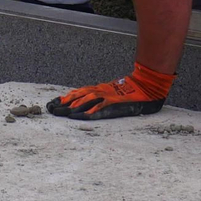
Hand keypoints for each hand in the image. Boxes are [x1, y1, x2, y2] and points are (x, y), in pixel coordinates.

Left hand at [46, 63, 174, 119]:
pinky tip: (83, 116)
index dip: (67, 97)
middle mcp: (102, 90)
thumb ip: (105, 96)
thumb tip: (93, 104)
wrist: (148, 84)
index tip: (55, 102)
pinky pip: (101, 107)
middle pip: (80, 94)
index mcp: (101, 88)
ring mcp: (109, 95)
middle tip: (53, 108)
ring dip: (75, 106)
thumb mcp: (115, 92)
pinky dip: (92, 111)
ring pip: (87, 99)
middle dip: (66, 102)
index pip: (80, 91)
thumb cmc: (134, 89)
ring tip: (64, 112)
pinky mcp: (116, 101)